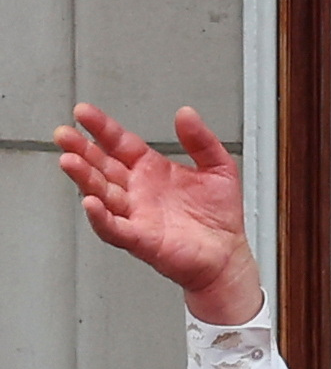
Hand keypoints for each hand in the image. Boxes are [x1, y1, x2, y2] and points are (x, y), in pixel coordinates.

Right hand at [55, 103, 262, 323]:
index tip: (83, 112)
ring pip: (102, 193)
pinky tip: (90, 202)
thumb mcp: (219, 168)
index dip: (102, 128)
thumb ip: (202, 141)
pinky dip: (100, 217)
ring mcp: (136, 214)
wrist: (228, 256)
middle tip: (64, 135)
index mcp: (151, 170)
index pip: (120, 143)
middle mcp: (137, 191)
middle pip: (102, 166)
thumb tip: (186, 113)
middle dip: (82, 150)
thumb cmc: (219, 217)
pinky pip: (114, 228)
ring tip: (70, 161)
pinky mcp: (141, 240)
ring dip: (84, 178)